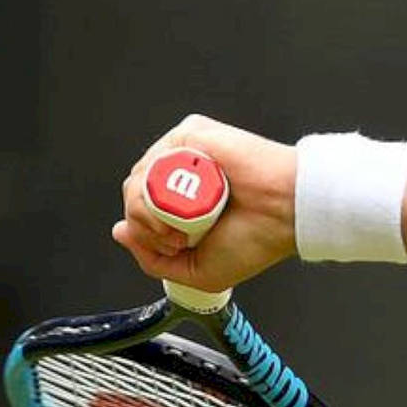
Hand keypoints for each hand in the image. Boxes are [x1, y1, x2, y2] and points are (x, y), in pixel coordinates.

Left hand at [111, 114, 297, 291]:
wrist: (286, 213)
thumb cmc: (256, 240)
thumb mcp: (198, 271)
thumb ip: (152, 261)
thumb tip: (120, 231)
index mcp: (184, 202)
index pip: (139, 211)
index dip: (145, 234)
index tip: (174, 247)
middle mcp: (182, 175)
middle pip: (133, 195)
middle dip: (146, 226)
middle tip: (178, 239)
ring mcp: (185, 154)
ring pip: (138, 180)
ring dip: (151, 212)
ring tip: (182, 226)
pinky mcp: (191, 135)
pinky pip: (156, 161)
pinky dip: (164, 187)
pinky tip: (187, 204)